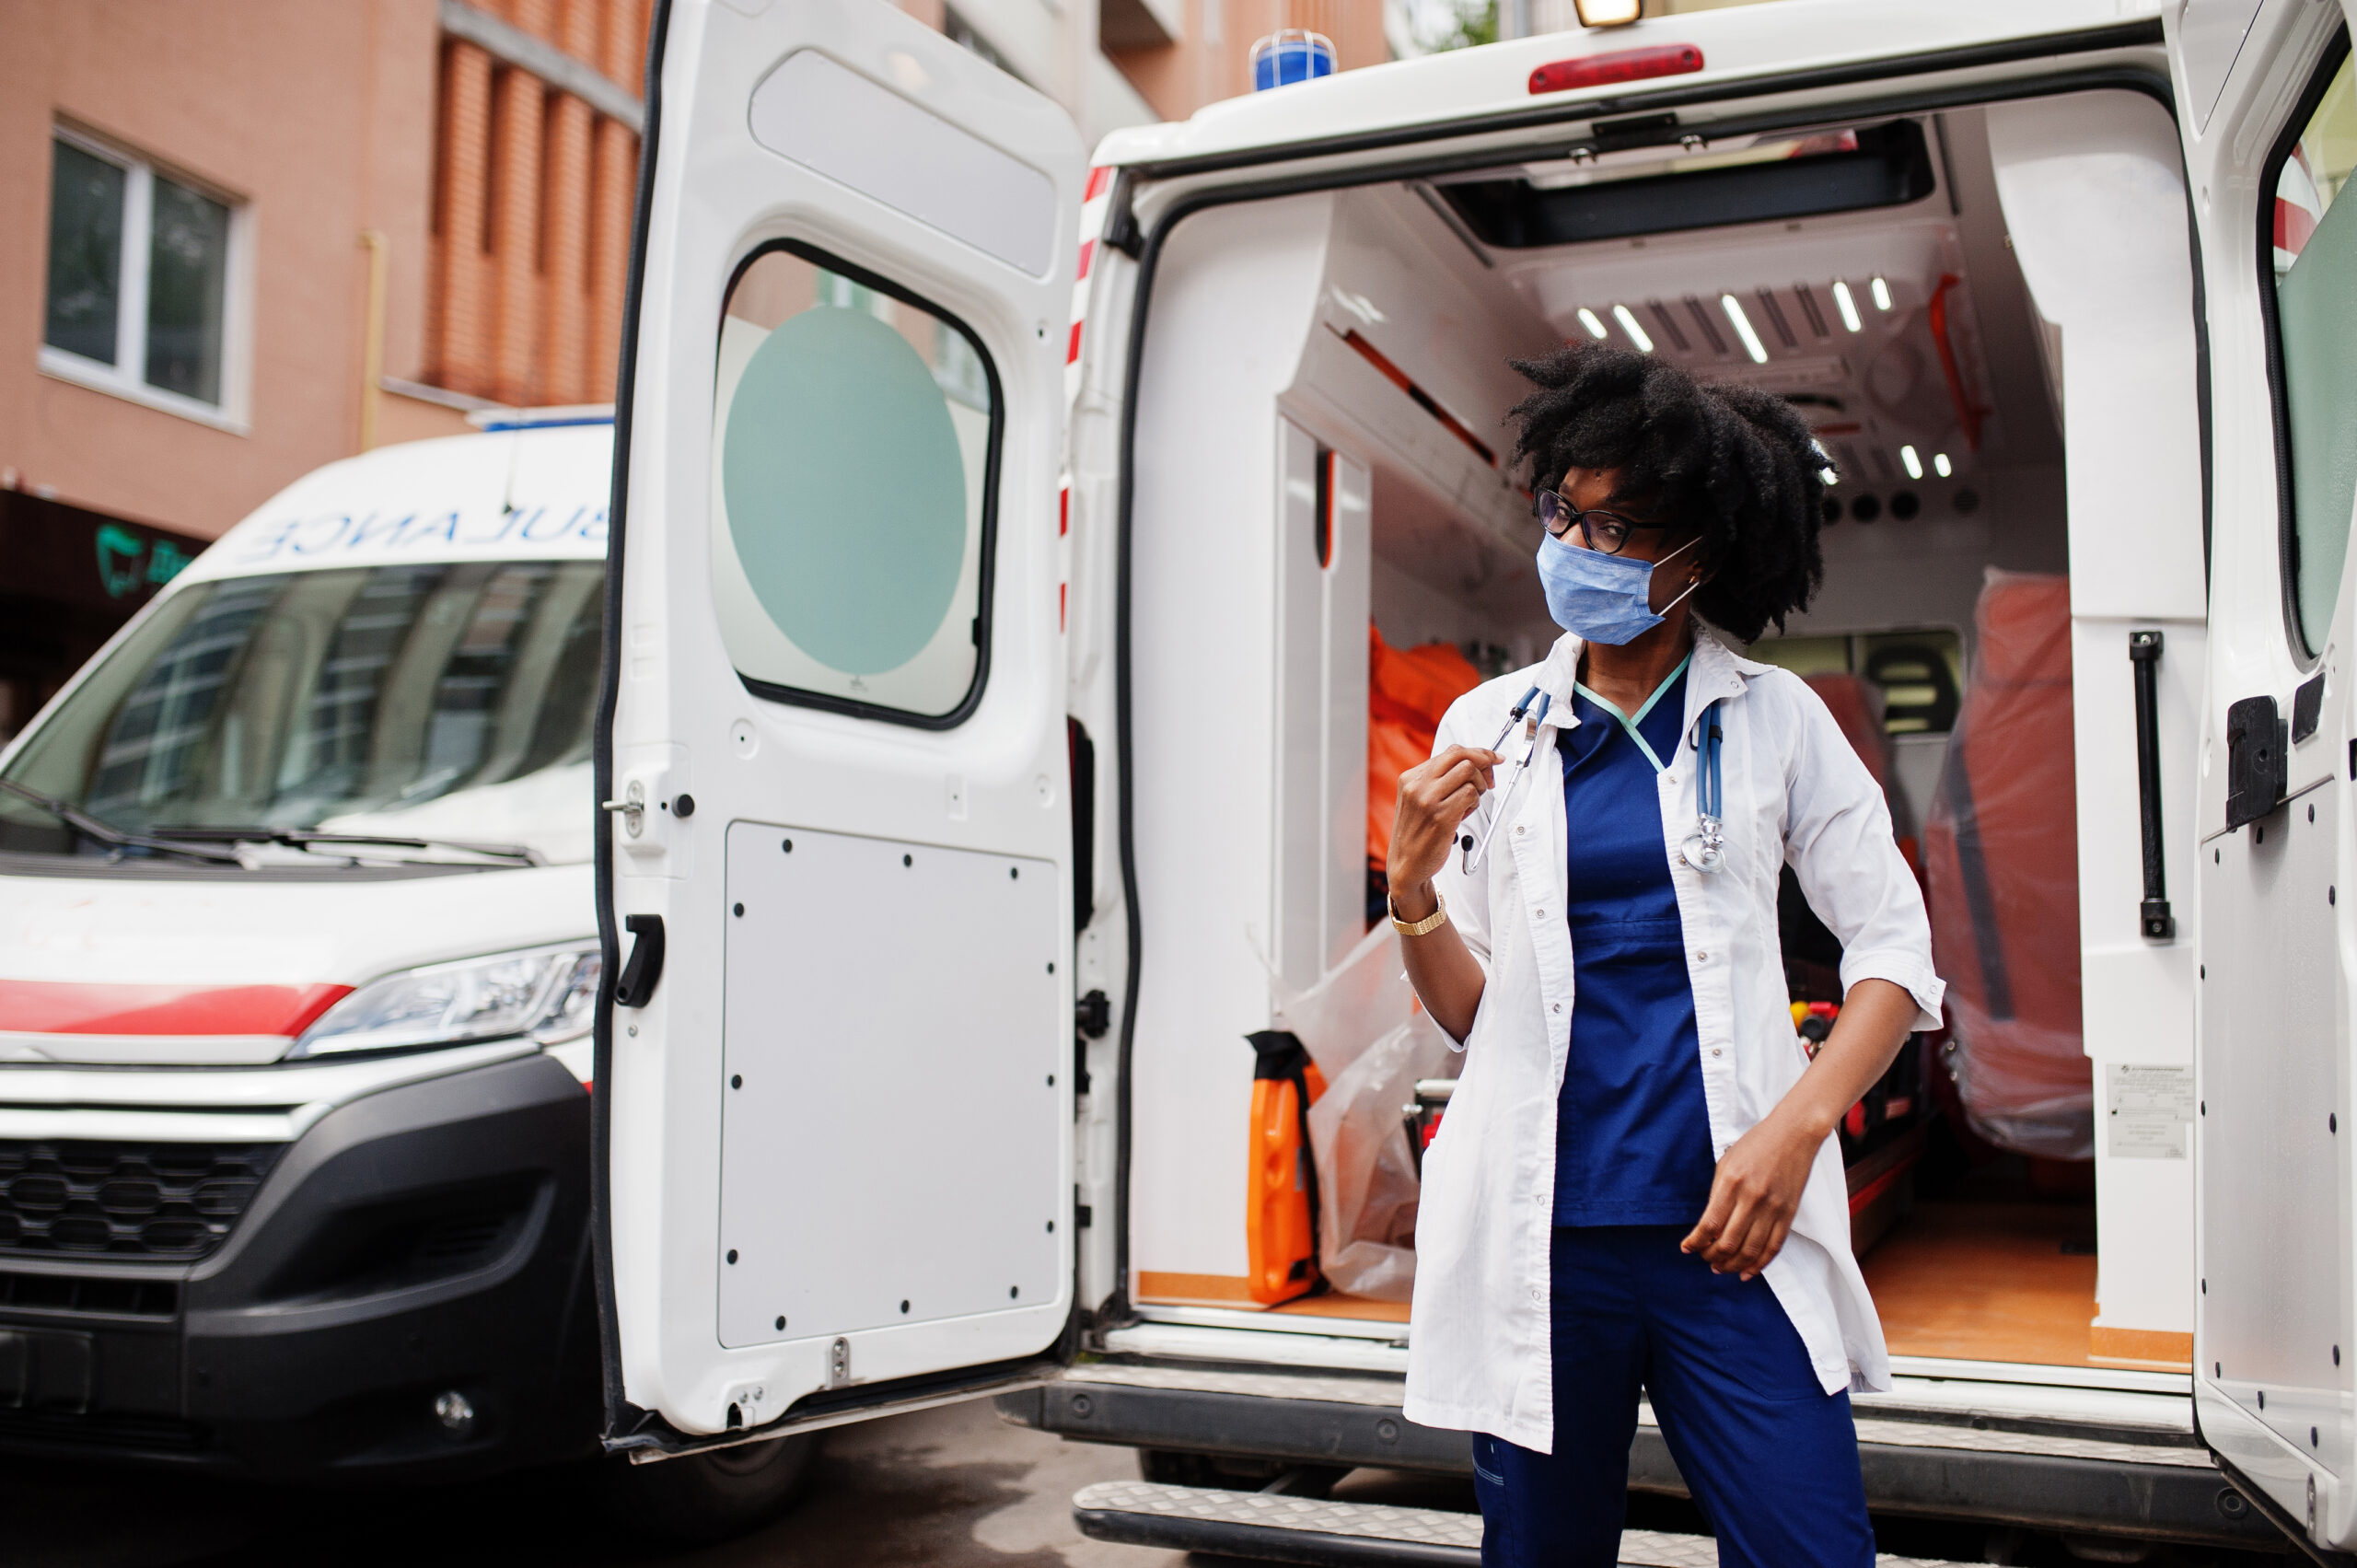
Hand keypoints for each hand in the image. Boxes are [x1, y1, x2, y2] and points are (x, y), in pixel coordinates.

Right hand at [1385, 744, 1500, 915]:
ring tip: (1471, 802)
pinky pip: (1470, 795)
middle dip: (1484, 763)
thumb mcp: (1418, 800)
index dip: (1477, 753)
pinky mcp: (1440, 816)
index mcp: (1411, 778)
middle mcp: (1417, 785)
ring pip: (1468, 772)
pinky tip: (1466, 813)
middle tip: (1490, 780)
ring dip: (1479, 786)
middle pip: (1462, 756)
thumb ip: (1439, 781)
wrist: (1406, 865)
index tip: (1492, 759)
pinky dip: (1475, 802)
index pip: (1451, 752)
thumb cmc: (1417, 833)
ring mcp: (1427, 800)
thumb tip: (1472, 763)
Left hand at [1680, 1109, 1823, 1279]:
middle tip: (1704, 1259)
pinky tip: (1747, 1271)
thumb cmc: (1756, 1145)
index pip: (1709, 1225)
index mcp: (1731, 1182)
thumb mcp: (1727, 1163)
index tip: (1687, 1248)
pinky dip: (1759, 1264)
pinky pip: (1774, 1247)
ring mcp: (1773, 1208)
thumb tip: (1708, 1227)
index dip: (1696, 1242)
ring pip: (1751, 1251)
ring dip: (1733, 1265)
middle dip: (1712, 1257)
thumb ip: (1717, 1194)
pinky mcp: (1789, 1214)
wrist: (1793, 1134)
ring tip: (1721, 1268)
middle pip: (1728, 1243)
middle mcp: (1752, 1198)